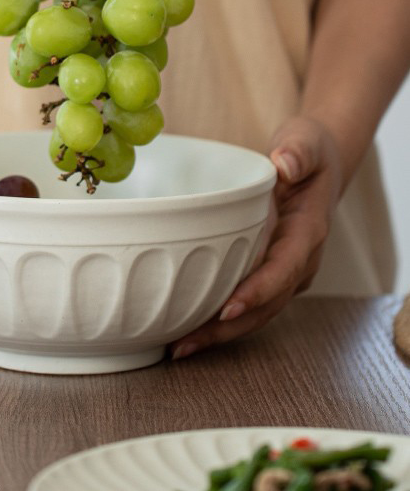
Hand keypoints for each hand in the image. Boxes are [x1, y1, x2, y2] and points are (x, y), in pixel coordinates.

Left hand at [168, 117, 342, 359]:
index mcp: (307, 233)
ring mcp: (283, 273)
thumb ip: (298, 152)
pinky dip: (218, 321)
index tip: (227, 309)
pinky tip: (185, 330)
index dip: (256, 292)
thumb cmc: (306, 153)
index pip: (283, 269)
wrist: (313, 165)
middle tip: (185, 344)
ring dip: (218, 334)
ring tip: (177, 348)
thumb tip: (285, 162)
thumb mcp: (305, 142)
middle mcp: (298, 262)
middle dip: (226, 329)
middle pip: (265, 306)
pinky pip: (245, 304)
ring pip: (254, 314)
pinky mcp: (266, 274)